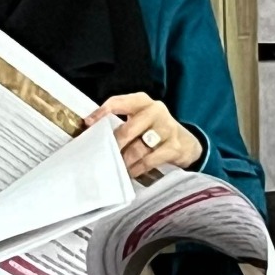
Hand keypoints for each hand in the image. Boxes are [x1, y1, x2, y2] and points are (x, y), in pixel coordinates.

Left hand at [84, 93, 202, 179]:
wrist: (186, 143)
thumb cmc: (154, 130)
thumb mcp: (140, 120)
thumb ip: (122, 123)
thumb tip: (94, 134)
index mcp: (142, 102)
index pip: (118, 102)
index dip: (102, 112)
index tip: (88, 124)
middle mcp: (155, 111)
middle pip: (128, 129)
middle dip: (114, 145)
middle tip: (103, 155)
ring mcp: (167, 128)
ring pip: (138, 147)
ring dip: (125, 160)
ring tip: (117, 167)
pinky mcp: (174, 146)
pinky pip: (150, 160)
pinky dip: (138, 168)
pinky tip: (131, 172)